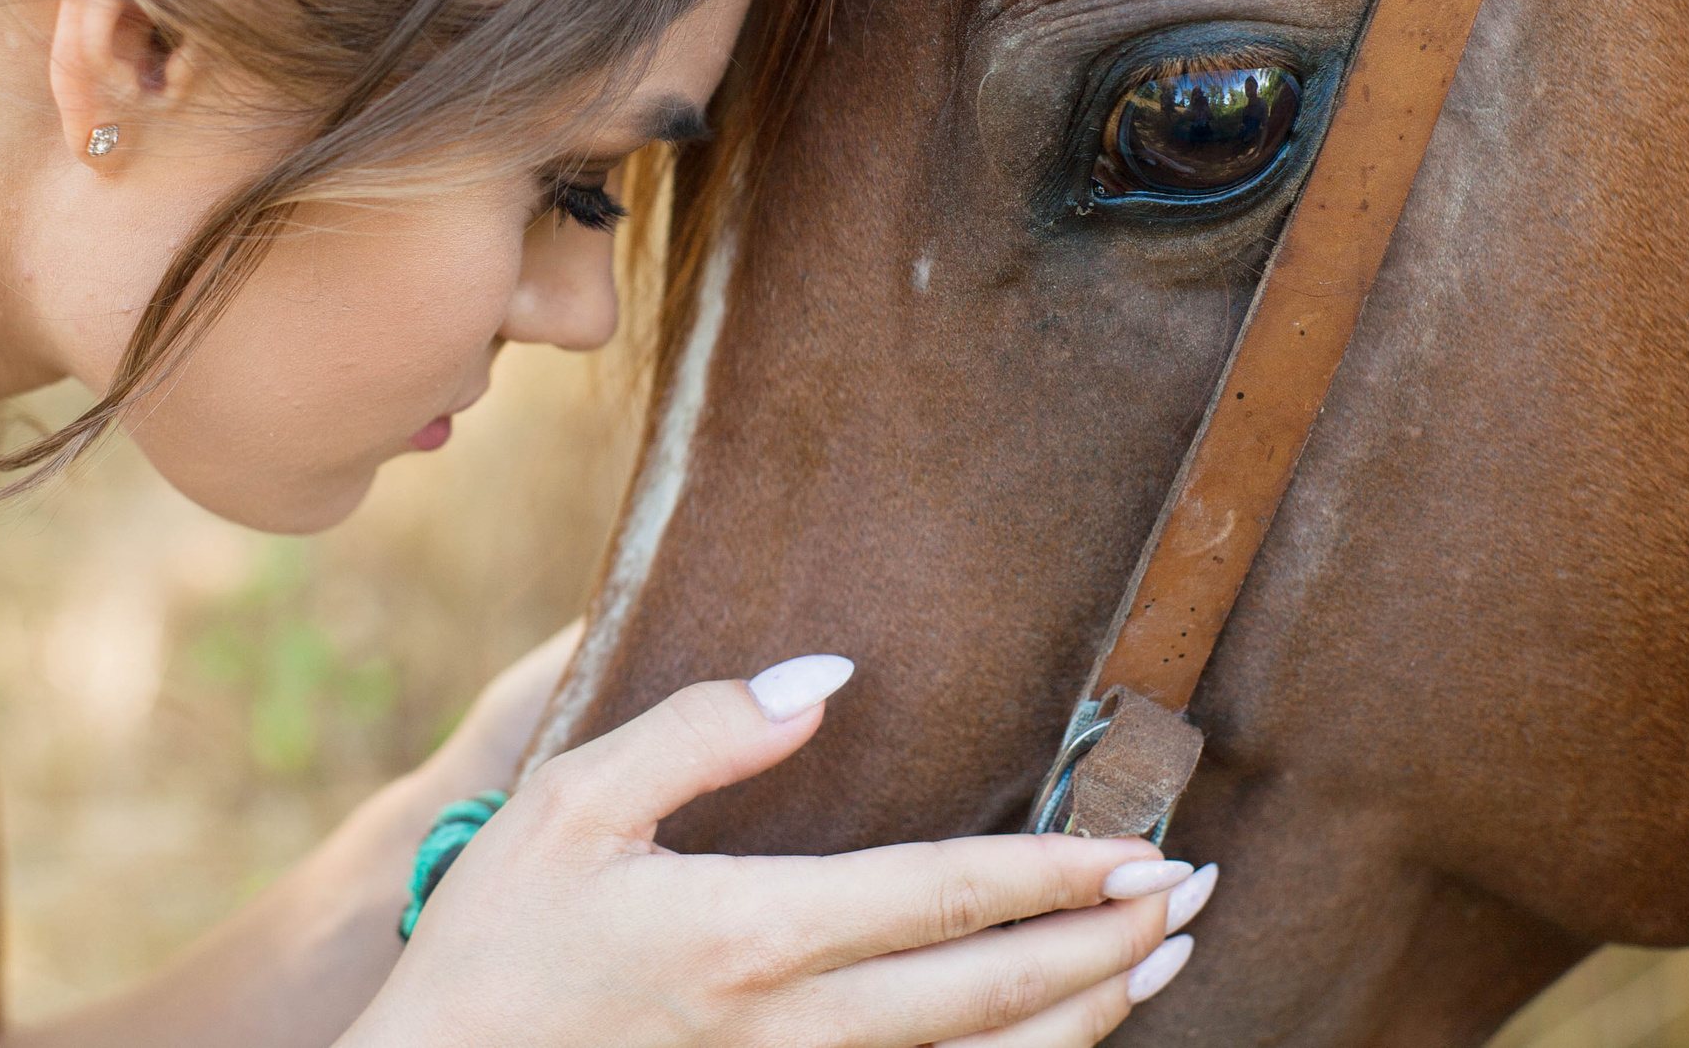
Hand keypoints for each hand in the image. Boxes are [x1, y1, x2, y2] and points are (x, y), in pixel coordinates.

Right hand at [342, 657, 1211, 1047]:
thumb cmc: (497, 941)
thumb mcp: (570, 802)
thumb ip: (703, 733)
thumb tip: (824, 677)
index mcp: (752, 934)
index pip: (940, 900)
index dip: (1051, 873)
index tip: (1137, 845)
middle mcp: (795, 1028)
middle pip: (992, 996)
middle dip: (1106, 945)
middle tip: (1192, 892)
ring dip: (1085, 1019)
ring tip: (1159, 964)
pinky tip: (1053, 1038)